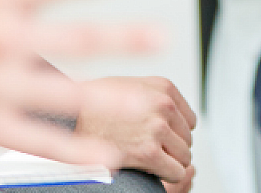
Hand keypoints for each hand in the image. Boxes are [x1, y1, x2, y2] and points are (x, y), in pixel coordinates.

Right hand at [75, 76, 198, 191]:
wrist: (70, 120)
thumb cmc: (93, 104)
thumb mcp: (129, 85)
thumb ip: (155, 94)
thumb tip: (173, 110)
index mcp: (163, 88)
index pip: (190, 119)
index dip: (176, 131)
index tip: (163, 137)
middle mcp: (163, 105)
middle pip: (187, 139)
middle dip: (172, 147)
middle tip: (152, 149)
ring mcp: (157, 129)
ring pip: (185, 156)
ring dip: (171, 162)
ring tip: (151, 159)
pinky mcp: (149, 152)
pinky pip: (176, 171)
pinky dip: (168, 175)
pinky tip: (153, 170)